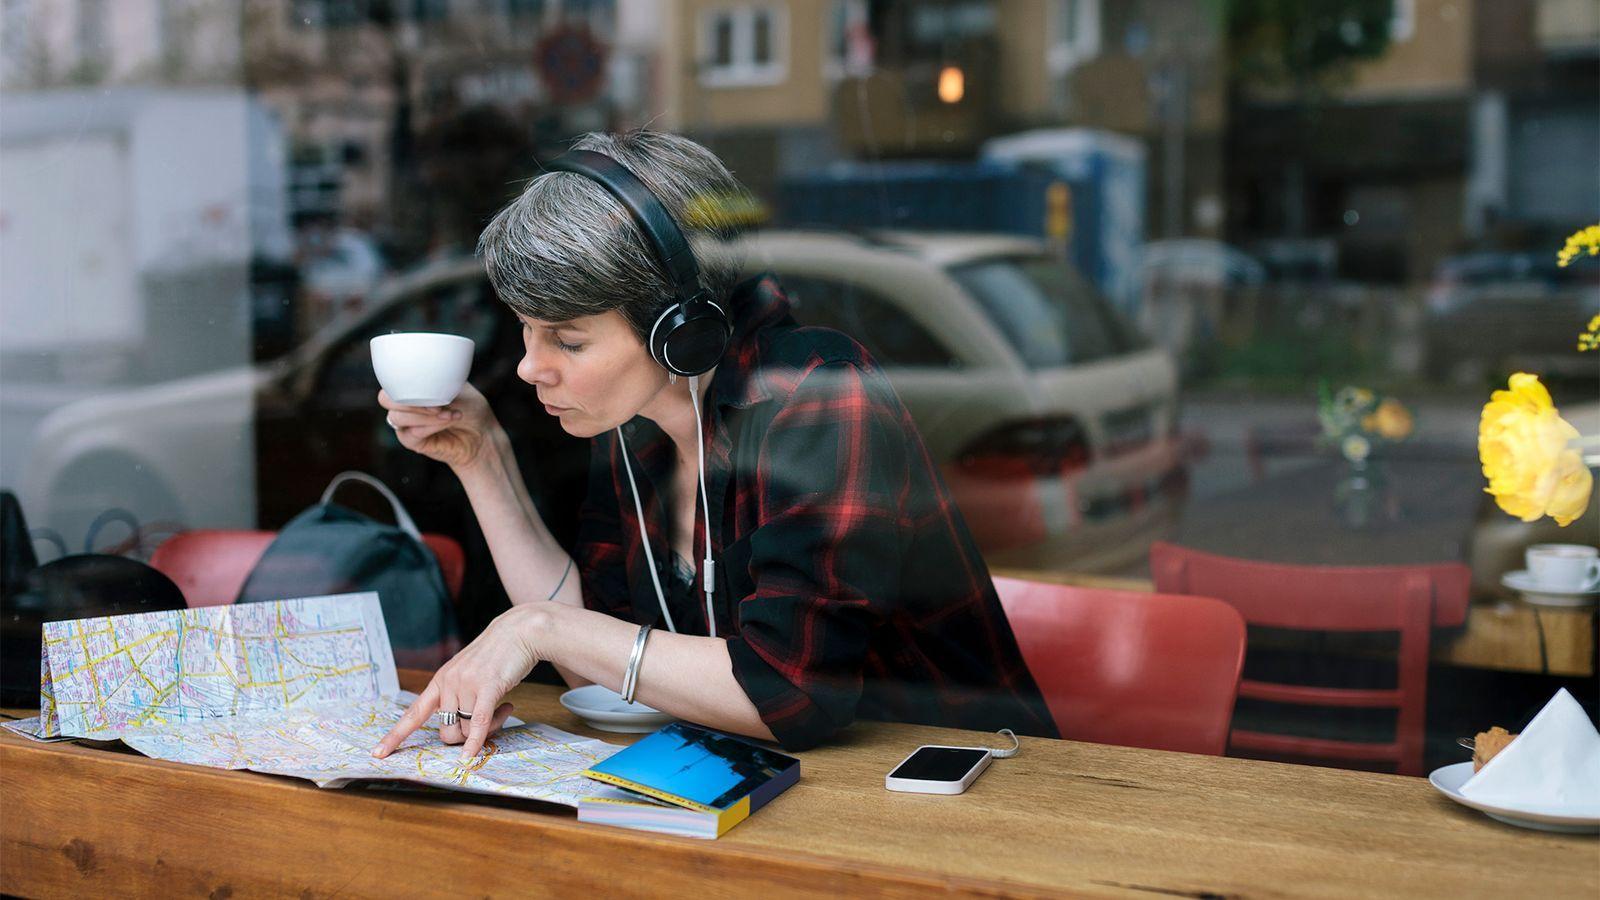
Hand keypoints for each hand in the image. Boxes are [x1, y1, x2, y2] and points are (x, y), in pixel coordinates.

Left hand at [370, 604, 547, 761]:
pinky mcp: (487, 687)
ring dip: (487, 730)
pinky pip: (478, 723)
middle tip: (489, 725)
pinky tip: (471, 757)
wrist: (519, 631)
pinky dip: (474, 743)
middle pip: (446, 730)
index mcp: (441, 680)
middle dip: (465, 737)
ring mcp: (466, 684)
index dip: (396, 735)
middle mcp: (449, 683)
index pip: (413, 713)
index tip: (378, 753)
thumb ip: (460, 695)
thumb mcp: (469, 673)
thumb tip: (461, 728)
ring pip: (467, 728)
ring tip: (504, 710)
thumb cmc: (498, 654)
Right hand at [379, 383, 498, 471]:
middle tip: (438, 405)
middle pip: (385, 399)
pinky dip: (431, 426)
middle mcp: (405, 405)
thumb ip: (437, 382)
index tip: (431, 385)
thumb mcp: (457, 387)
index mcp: (412, 387)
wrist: (483, 434)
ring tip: (450, 414)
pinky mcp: (412, 442)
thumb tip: (424, 380)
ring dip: (426, 415)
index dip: (404, 383)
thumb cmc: (471, 408)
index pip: (391, 380)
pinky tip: (447, 421)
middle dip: (410, 401)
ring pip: (398, 417)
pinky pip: (411, 433)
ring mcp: (407, 424)